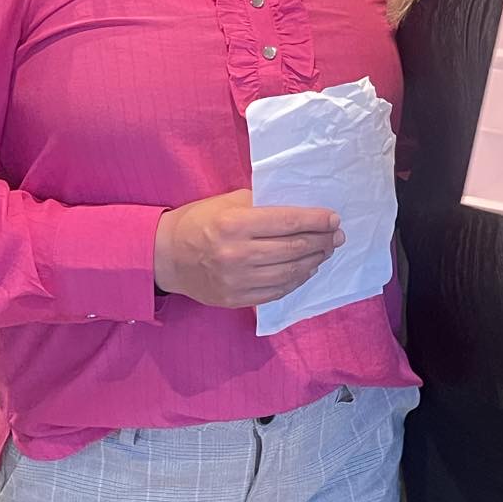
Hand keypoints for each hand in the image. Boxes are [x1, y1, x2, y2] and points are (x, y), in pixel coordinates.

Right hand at [153, 190, 344, 309]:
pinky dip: (296, 280)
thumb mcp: (226, 202)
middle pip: (293, 248)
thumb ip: (261, 204)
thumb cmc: (198, 222)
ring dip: (313, 262)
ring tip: (324, 252)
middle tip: (336, 237)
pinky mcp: (236, 299)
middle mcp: (237, 254)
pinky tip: (306, 270)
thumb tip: (300, 210)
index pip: (288, 222)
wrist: (166, 257)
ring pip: (289, 273)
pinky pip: (277, 291)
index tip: (334, 219)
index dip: (316, 221)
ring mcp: (237, 281)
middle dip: (321, 241)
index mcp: (234, 224)